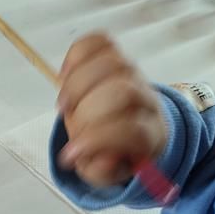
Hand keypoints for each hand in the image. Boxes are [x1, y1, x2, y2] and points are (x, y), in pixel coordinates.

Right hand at [57, 34, 167, 187]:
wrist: (126, 125)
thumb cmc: (115, 150)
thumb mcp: (109, 172)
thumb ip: (105, 171)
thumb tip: (102, 158)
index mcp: (151, 132)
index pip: (133, 129)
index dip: (99, 139)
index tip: (70, 154)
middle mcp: (147, 98)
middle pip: (124, 91)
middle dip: (88, 110)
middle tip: (69, 125)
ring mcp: (133, 72)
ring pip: (112, 62)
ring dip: (79, 83)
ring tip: (63, 104)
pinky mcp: (116, 55)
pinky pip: (99, 41)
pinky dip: (76, 56)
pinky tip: (64, 77)